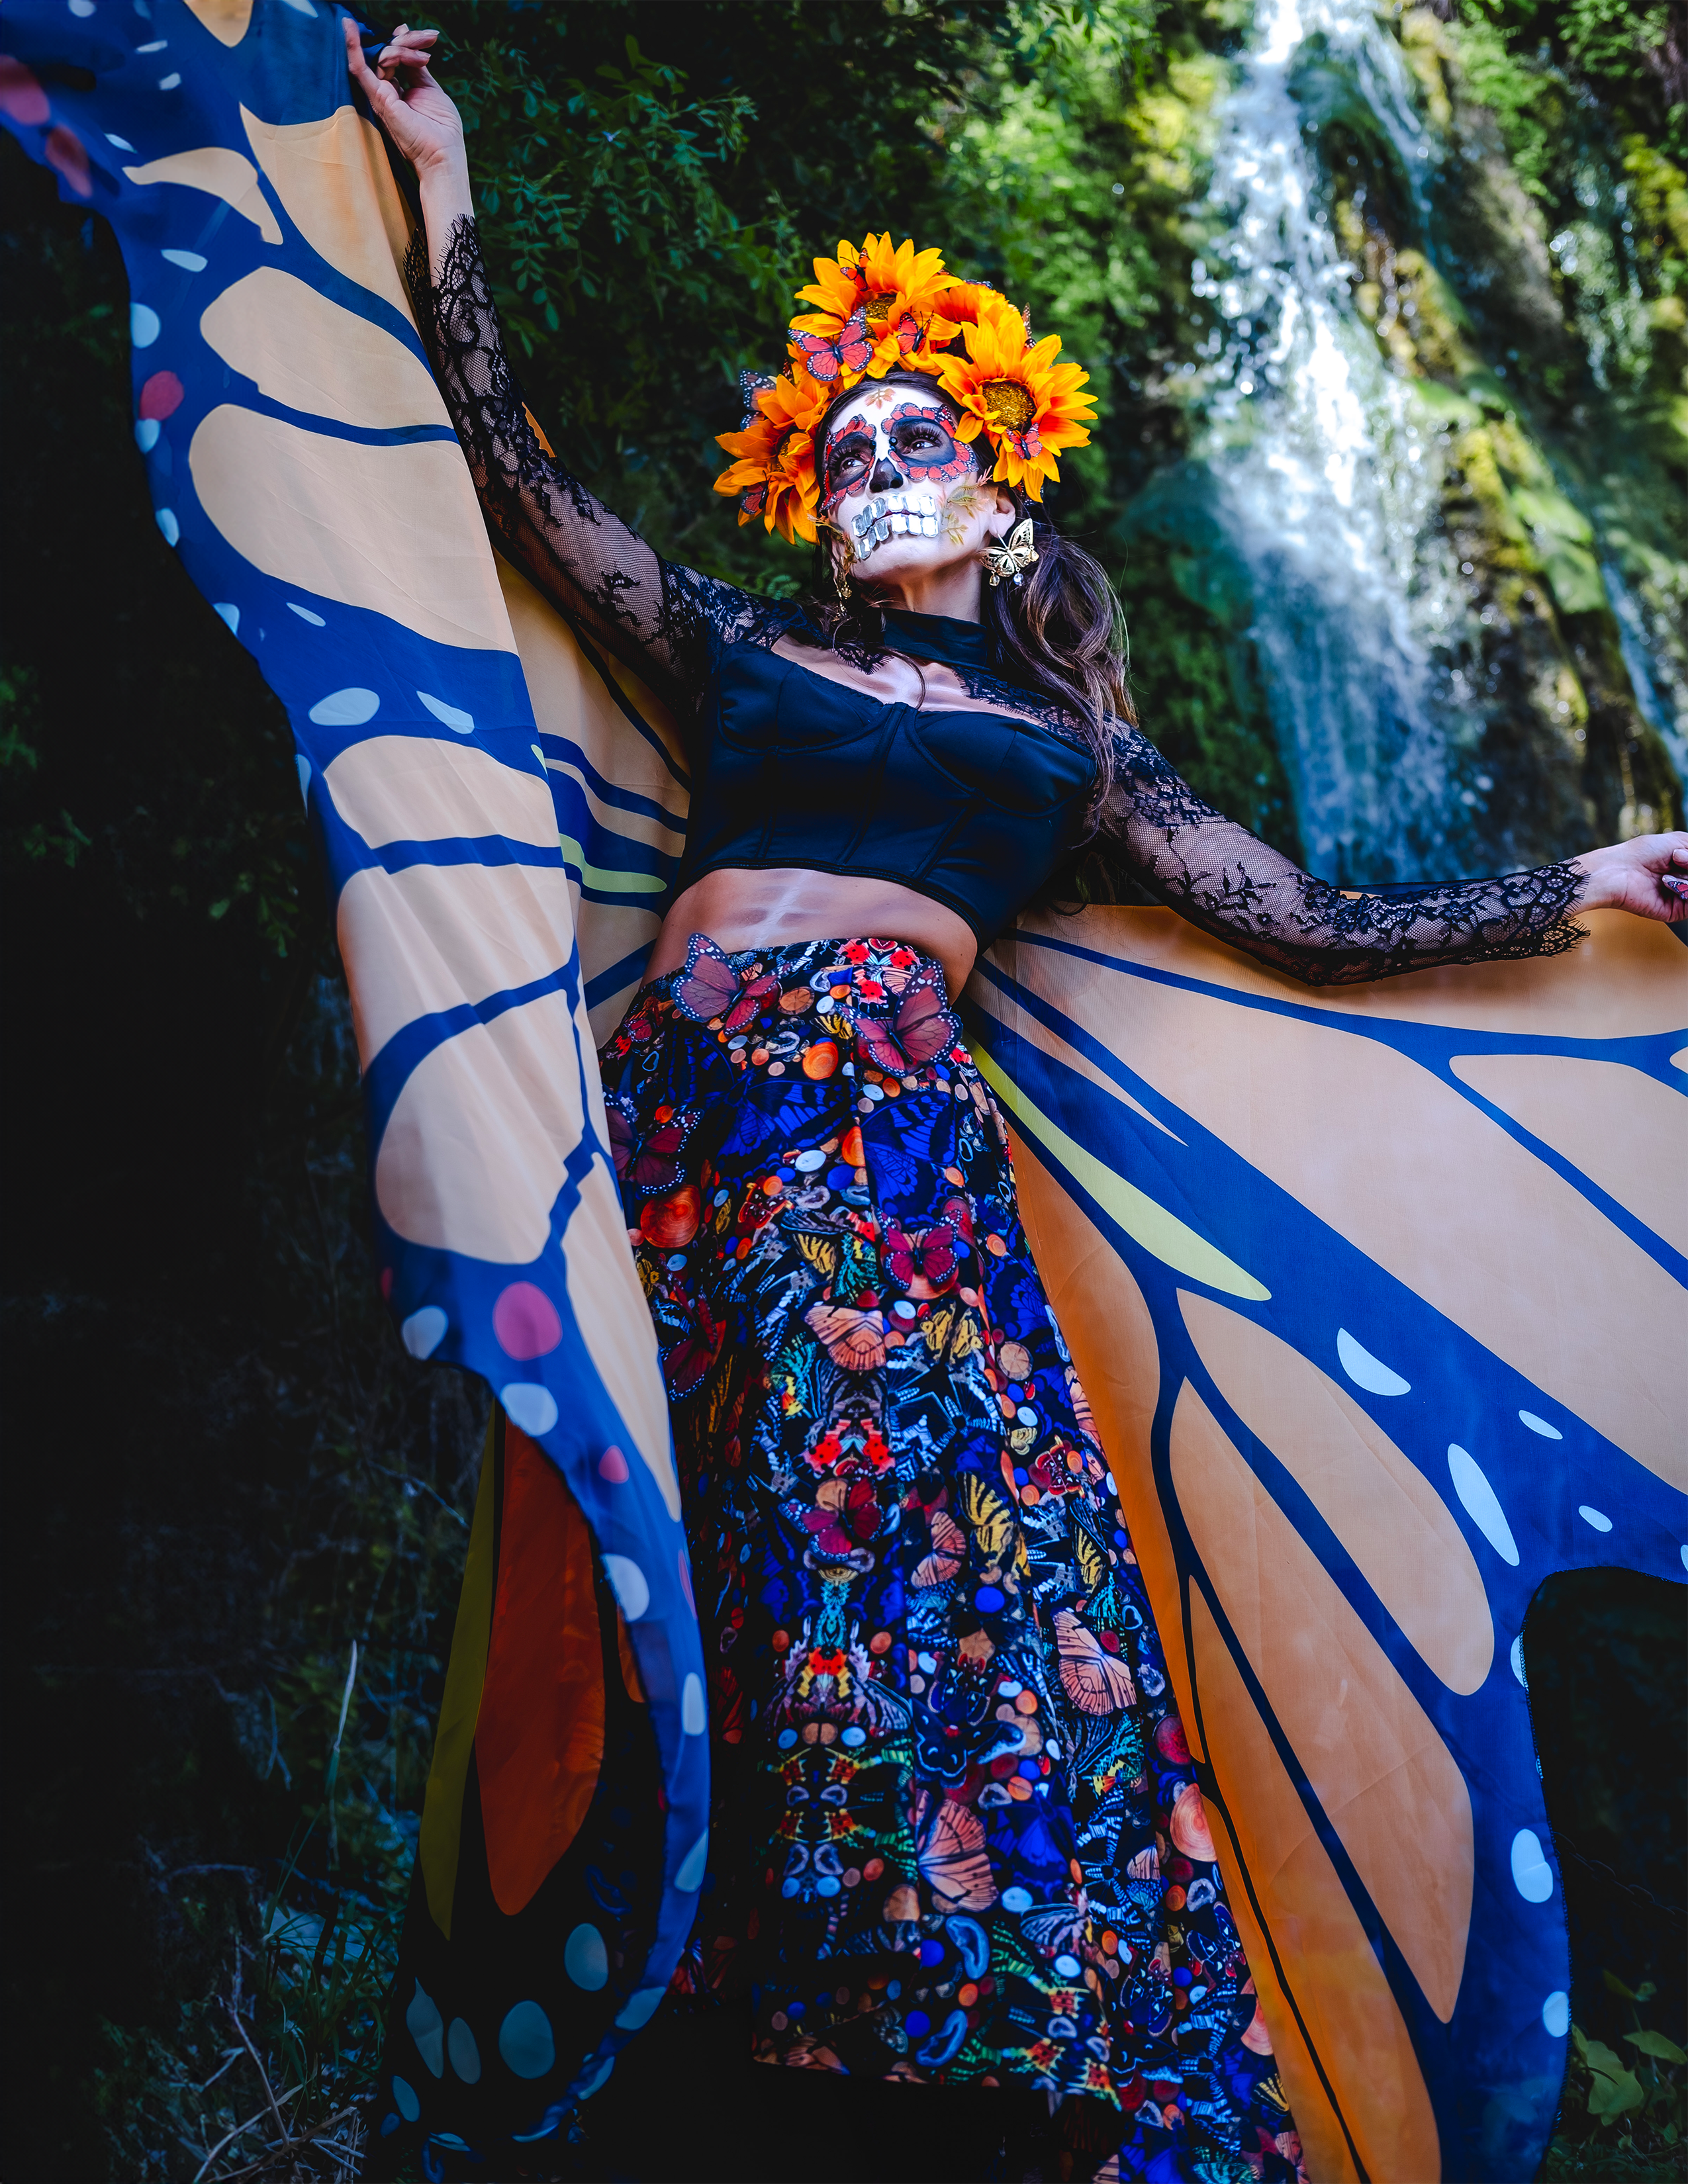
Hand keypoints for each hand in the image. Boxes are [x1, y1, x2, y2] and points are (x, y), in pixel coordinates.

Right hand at [343, 18, 463, 183]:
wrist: (443, 157)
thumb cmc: (442, 131)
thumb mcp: (430, 88)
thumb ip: (416, 66)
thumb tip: (405, 39)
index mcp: (397, 91)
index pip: (395, 56)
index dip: (408, 42)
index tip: (430, 37)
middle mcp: (385, 93)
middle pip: (388, 53)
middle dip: (409, 41)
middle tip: (431, 39)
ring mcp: (380, 96)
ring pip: (382, 56)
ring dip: (405, 49)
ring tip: (425, 57)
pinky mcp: (378, 99)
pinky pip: (359, 69)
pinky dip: (352, 48)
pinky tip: (348, 27)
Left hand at [1571, 831, 1687, 923]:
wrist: (1620, 871)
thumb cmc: (1643, 853)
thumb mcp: (1680, 842)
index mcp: (1687, 866)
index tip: (1685, 859)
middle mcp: (1686, 882)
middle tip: (1678, 858)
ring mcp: (1683, 897)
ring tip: (1674, 863)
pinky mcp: (1678, 911)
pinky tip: (1676, 880)